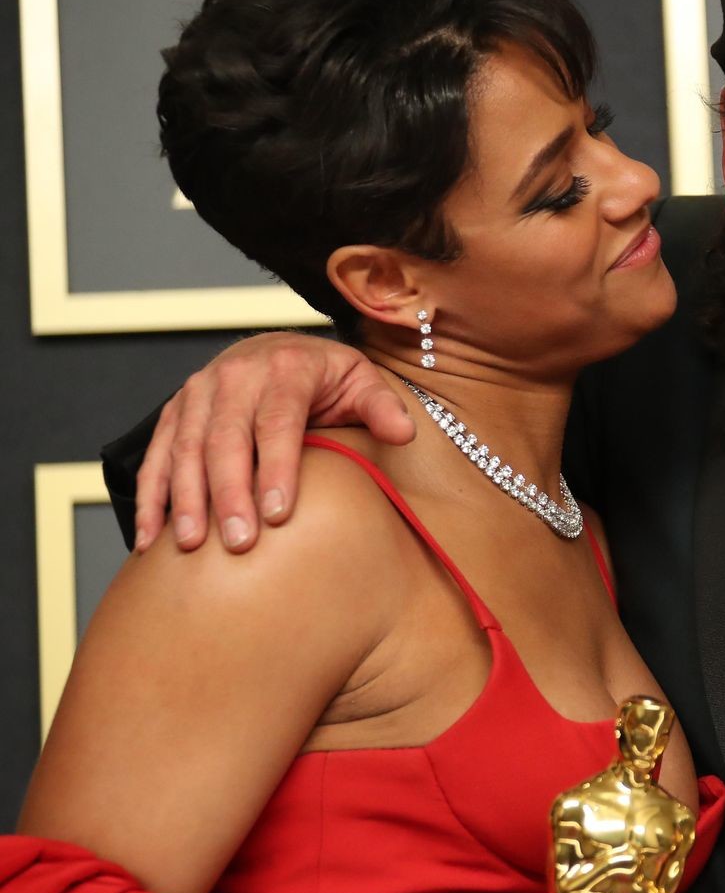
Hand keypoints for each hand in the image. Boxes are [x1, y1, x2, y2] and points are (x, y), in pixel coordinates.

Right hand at [135, 332, 412, 553]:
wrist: (276, 348)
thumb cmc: (324, 376)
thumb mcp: (361, 380)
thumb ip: (382, 406)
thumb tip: (403, 433)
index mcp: (285, 370)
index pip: (278, 423)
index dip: (276, 468)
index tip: (278, 514)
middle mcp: (235, 377)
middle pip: (226, 440)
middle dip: (229, 494)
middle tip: (239, 542)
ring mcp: (199, 393)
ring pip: (186, 449)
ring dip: (186, 499)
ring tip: (193, 544)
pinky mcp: (175, 412)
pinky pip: (156, 456)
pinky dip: (152, 498)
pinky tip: (152, 538)